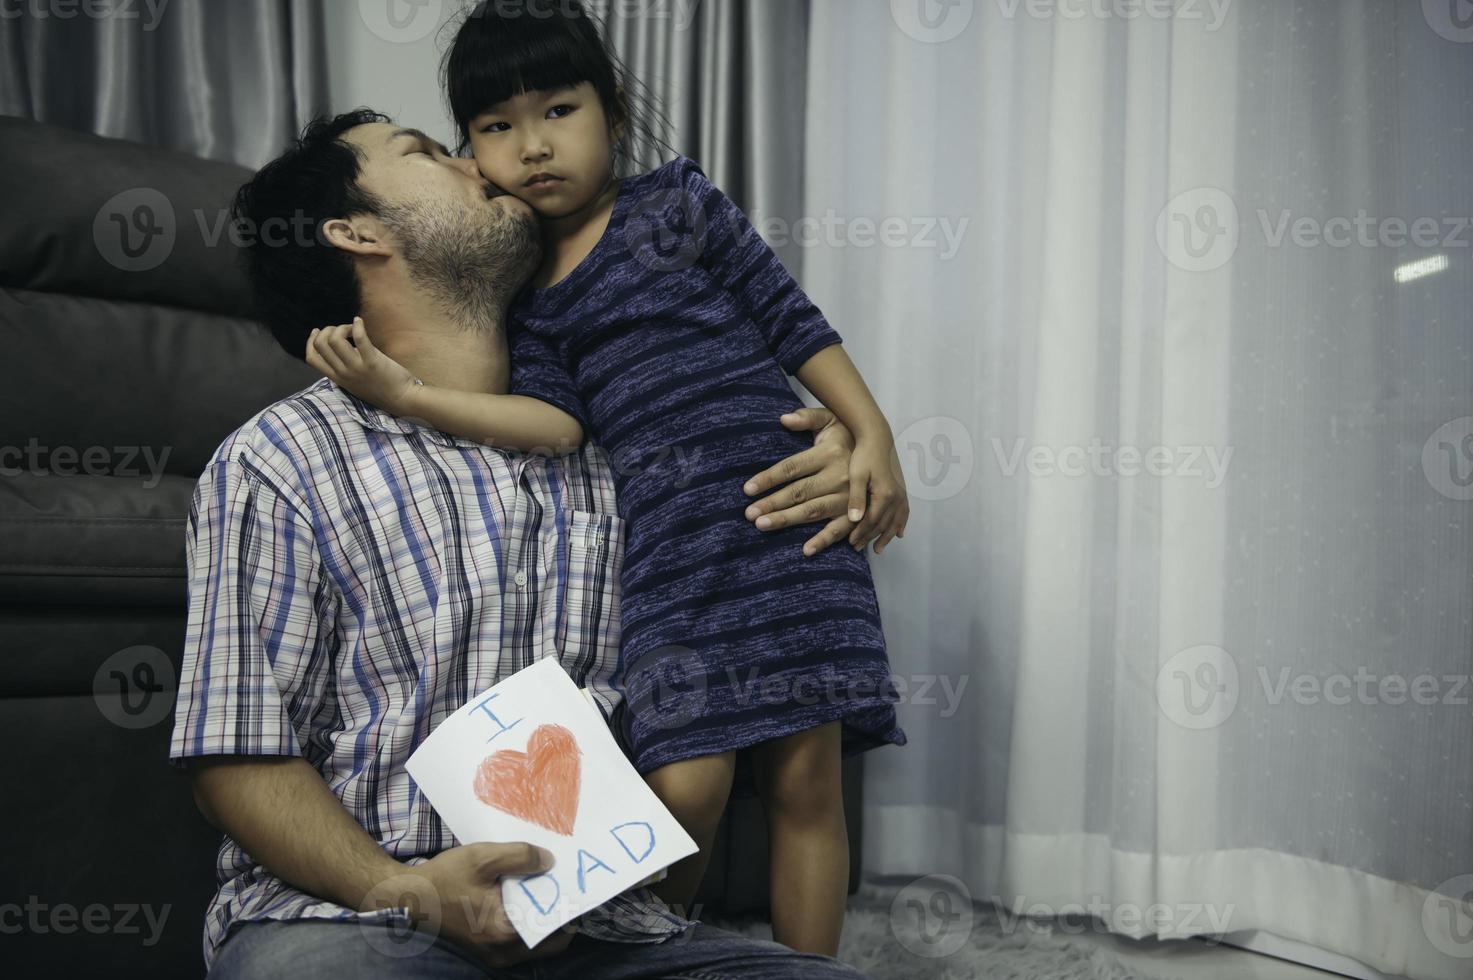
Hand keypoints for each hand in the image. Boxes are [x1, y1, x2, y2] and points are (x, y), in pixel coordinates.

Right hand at [306, 317, 420, 413]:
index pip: (311, 358)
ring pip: (334, 340)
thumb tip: (339, 345)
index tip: (317, 331)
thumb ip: (343, 367)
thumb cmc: (380, 387)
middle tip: (343, 330)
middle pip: (321, 345)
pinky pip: (359, 338)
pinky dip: (357, 325)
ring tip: (353, 327)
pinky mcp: (372, 362)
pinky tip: (359, 321)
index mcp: (337, 378)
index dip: (311, 341)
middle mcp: (343, 373)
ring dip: (342, 327)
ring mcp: (356, 368)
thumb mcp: (354, 381)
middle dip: (328, 330)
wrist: (401, 399)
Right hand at [399, 842, 575, 968]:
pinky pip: (520, 941)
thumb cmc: (444, 879)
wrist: (410, 898)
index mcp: (505, 931)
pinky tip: (524, 897)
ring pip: (537, 943)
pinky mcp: (488, 951)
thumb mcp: (482, 858)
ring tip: (545, 888)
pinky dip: (527, 922)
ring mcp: (495, 956)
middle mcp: (503, 952)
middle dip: (560, 914)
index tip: (576, 885)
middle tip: (563, 885)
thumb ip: (520, 856)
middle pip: (552, 941)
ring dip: (544, 918)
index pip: (557, 930)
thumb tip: (551, 862)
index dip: (571, 908)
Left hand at [742, 407, 859, 556]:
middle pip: (799, 492)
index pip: (792, 467)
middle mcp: (839, 476)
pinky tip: (806, 550)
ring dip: (786, 520)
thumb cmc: (847, 435)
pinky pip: (839, 529)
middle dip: (772, 503)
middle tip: (749, 514)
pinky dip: (824, 541)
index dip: (769, 478)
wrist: (881, 450)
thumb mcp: (830, 419)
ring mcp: (848, 497)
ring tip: (762, 525)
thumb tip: (783, 419)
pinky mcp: (857, 512)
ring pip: (812, 511)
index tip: (747, 489)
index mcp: (829, 453)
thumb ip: (807, 417)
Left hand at [846, 433, 908, 553]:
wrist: (878, 436)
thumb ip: (856, 498)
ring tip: (878, 548)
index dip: (861, 533)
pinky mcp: (901, 488)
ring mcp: (901, 493)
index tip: (851, 542)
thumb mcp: (857, 475)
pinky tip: (900, 533)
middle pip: (883, 524)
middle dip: (871, 537)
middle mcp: (897, 496)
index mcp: (885, 494)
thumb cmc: (864, 454)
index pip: (872, 521)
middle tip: (858, 548)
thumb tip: (855, 520)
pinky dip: (901, 524)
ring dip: (887, 536)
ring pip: (895, 521)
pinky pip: (904, 512)